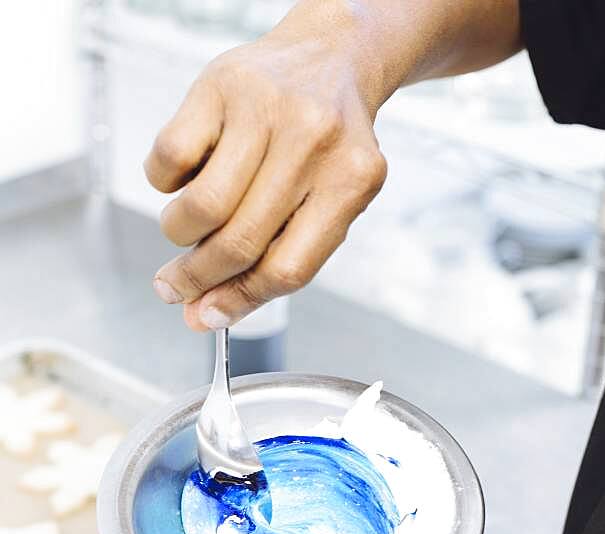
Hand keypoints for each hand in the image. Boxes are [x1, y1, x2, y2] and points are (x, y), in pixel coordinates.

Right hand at [144, 30, 386, 330]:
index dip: (240, 301)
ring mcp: (266, 109)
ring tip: (184, 228)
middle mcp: (313, 142)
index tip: (205, 317)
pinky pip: (170, 158)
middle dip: (197, 278)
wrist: (330, 59)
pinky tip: (186, 176)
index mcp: (352, 182)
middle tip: (173, 288)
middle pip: (240, 241)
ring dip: (179, 233)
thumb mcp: (324, 203)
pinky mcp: (220, 84)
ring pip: (202, 206)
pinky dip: (166, 183)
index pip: (287, 268)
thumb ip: (273, 262)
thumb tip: (203, 315)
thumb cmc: (324, 148)